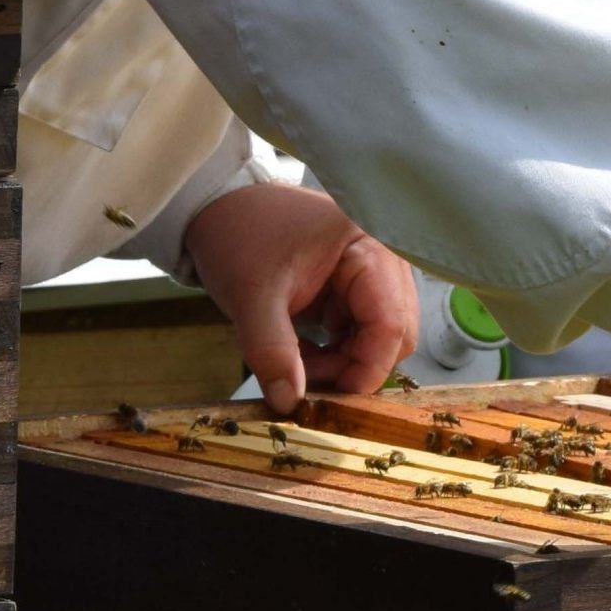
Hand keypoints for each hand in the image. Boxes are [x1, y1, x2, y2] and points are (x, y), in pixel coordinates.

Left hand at [182, 182, 417, 405]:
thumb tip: (289, 403)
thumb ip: (272, 351)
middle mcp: (382, 257)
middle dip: (354, 367)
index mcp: (368, 247)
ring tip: (294, 363)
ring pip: (378, 337)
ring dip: (342, 362)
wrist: (216, 208)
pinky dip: (334, 351)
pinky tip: (298, 350)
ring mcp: (369, 272)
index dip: (367, 369)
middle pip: (394, 333)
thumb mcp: (251, 296)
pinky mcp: (352, 286)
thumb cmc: (238, 235)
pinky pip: (358, 331)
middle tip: (306, 381)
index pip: (391, 322)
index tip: (331, 400)